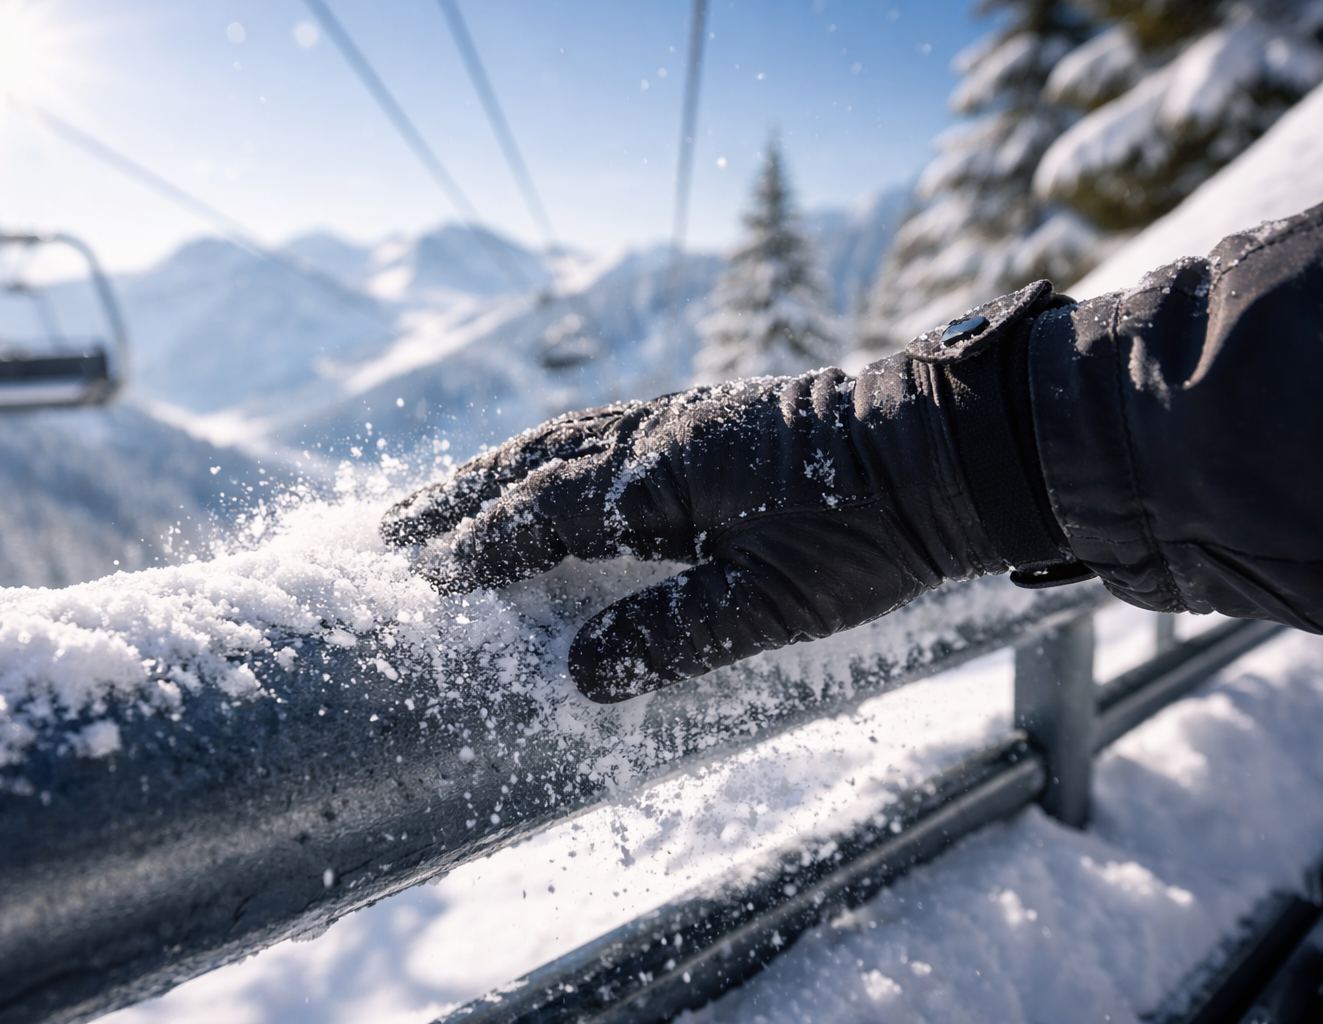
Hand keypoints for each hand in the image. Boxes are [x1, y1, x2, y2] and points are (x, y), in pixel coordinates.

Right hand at [382, 285, 1077, 700]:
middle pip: (528, 465)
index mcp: (660, 474)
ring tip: (442, 506)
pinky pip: (597, 434)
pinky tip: (546, 482)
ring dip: (493, 476)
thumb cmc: (866, 528)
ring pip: (559, 442)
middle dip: (455, 502)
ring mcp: (677, 417)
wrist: (948, 449)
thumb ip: (670, 635)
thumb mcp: (773, 602)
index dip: (474, 551)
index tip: (416, 582)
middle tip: (387, 534)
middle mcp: (654, 432)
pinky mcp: (704, 419)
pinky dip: (548, 461)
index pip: (541, 516)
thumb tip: (576, 675)